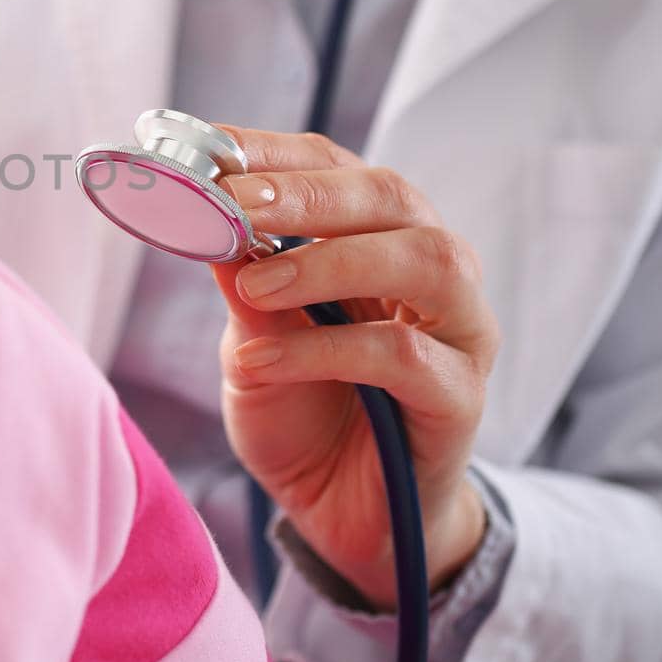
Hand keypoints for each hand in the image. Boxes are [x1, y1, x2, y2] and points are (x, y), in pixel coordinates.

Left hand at [209, 126, 499, 609]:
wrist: (341, 514)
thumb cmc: (301, 412)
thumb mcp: (252, 341)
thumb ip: (241, 282)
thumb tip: (200, 213)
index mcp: (375, 237)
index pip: (334, 165)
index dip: (273, 151)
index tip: (206, 147)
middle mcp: (430, 269)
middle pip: (392, 196)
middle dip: (308, 193)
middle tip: (235, 203)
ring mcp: (459, 330)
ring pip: (425, 260)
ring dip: (331, 260)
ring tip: (256, 282)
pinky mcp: (460, 397)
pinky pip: (405, 355)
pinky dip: (326, 350)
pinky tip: (261, 361)